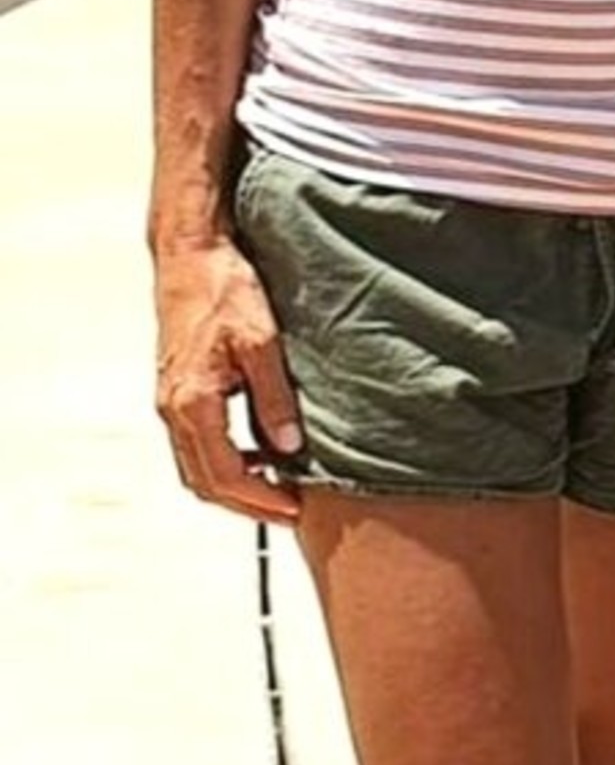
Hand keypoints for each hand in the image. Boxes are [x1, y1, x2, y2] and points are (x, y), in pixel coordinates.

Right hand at [155, 235, 305, 523]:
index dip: (261, 500)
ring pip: (196, 467)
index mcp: (193, 401)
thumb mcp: (261, 341)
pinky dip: (224, 461)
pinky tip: (257, 453)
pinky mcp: (176, 388)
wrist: (190, 252)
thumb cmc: (224, 287)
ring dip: (234, 486)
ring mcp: (170, 399)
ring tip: (277, 489)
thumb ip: (274, 398)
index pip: (225, 475)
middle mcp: (173, 407)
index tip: (294, 510)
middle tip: (289, 512)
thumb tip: (289, 448)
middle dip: (247, 504)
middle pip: (205, 482)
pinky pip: (195, 444)